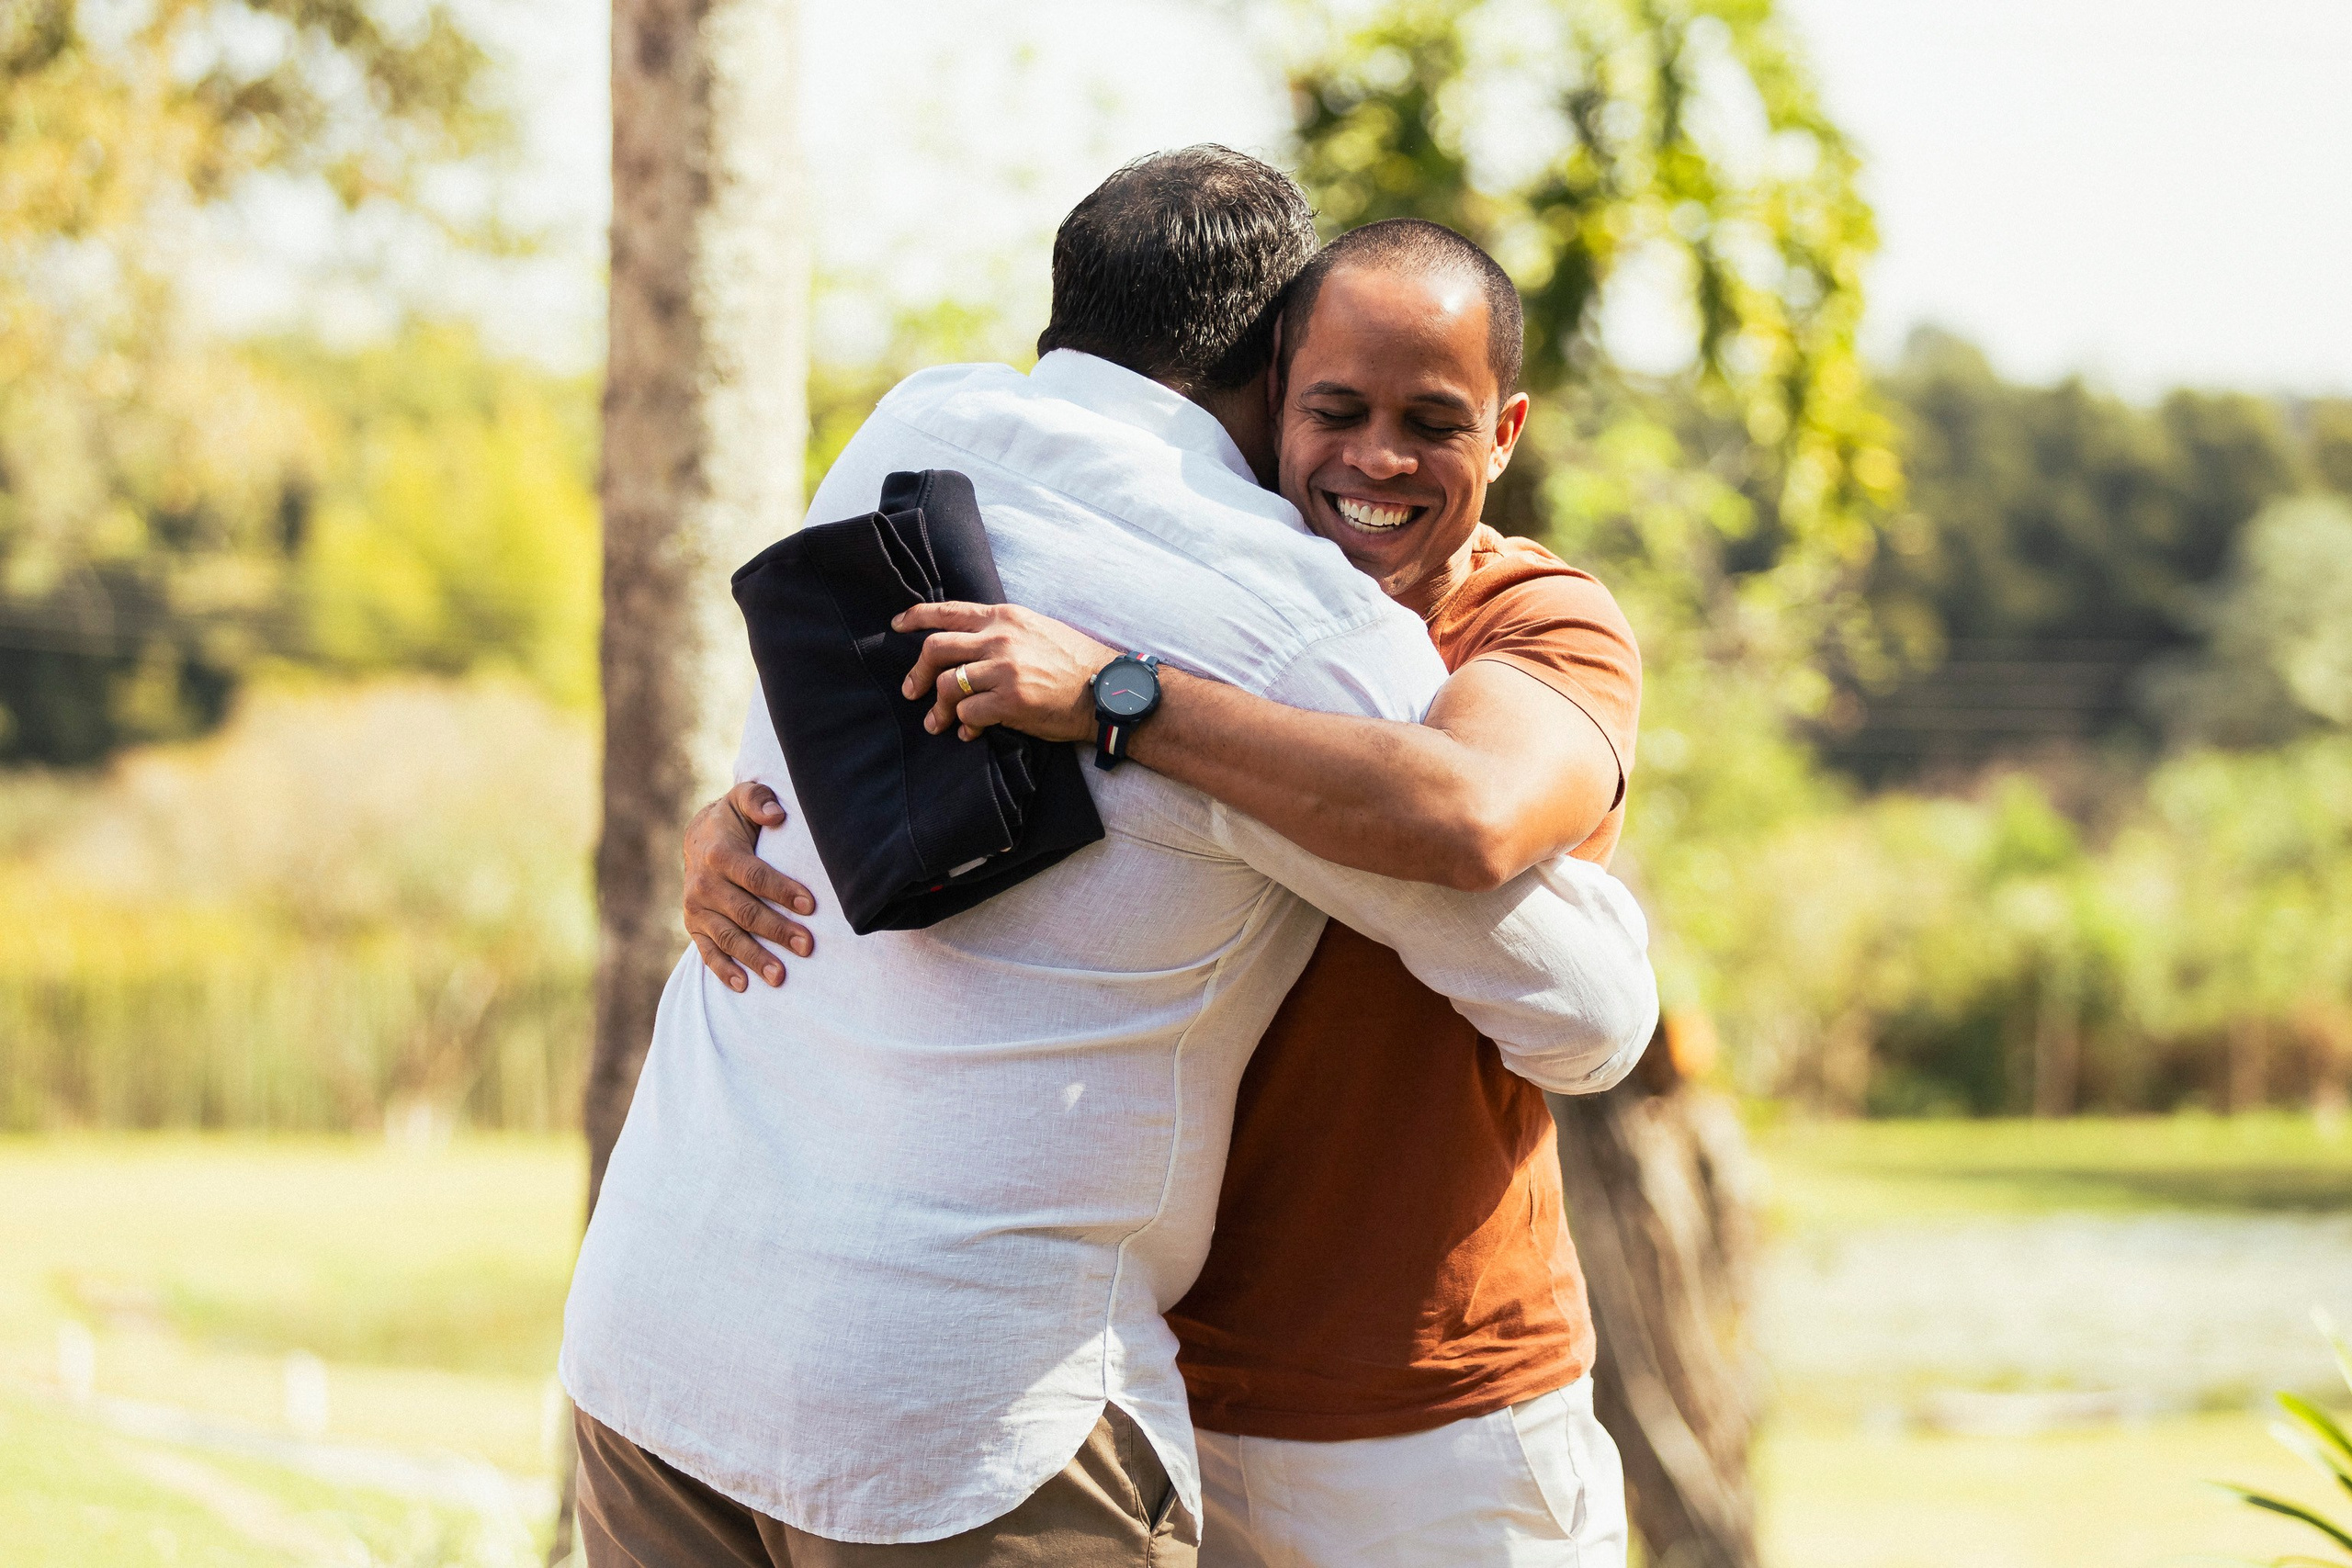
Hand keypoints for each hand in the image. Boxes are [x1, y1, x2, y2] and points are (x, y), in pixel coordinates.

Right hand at [682, 781, 818, 990]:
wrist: (699, 836)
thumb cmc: (734, 819)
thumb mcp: (744, 798)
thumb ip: (759, 800)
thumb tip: (778, 814)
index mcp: (720, 854)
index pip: (755, 876)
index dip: (782, 891)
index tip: (810, 906)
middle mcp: (703, 883)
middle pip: (745, 912)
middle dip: (777, 930)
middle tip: (807, 946)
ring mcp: (696, 908)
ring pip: (729, 937)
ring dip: (755, 958)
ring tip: (780, 976)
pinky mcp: (693, 925)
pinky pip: (707, 952)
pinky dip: (724, 970)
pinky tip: (744, 986)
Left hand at [893, 602, 1114, 744]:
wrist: (1107, 689)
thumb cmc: (1075, 663)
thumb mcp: (1038, 629)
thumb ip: (1003, 631)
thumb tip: (969, 643)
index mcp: (1005, 617)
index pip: (949, 611)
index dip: (916, 617)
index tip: (897, 626)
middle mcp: (1001, 638)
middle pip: (936, 648)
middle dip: (917, 671)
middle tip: (911, 691)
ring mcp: (1004, 669)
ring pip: (947, 684)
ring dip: (937, 708)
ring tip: (936, 723)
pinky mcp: (1010, 701)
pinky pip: (968, 713)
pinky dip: (964, 726)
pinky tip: (970, 734)